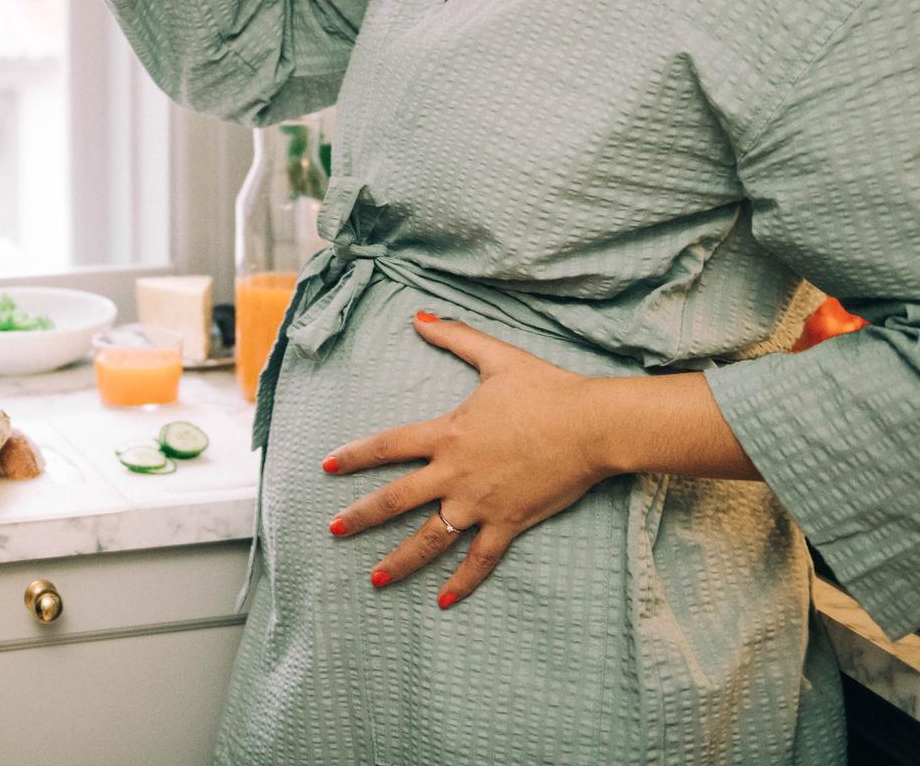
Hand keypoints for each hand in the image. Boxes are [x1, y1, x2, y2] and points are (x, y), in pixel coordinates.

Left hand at [322, 313, 612, 608]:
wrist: (592, 425)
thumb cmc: (546, 389)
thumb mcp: (496, 357)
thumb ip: (454, 336)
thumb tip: (419, 316)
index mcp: (447, 434)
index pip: (387, 446)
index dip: (355, 456)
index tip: (327, 467)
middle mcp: (455, 473)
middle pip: (396, 500)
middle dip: (361, 517)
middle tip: (334, 531)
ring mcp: (480, 502)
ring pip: (430, 538)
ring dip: (400, 560)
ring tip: (374, 578)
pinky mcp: (508, 523)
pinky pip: (479, 560)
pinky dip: (461, 583)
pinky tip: (442, 602)